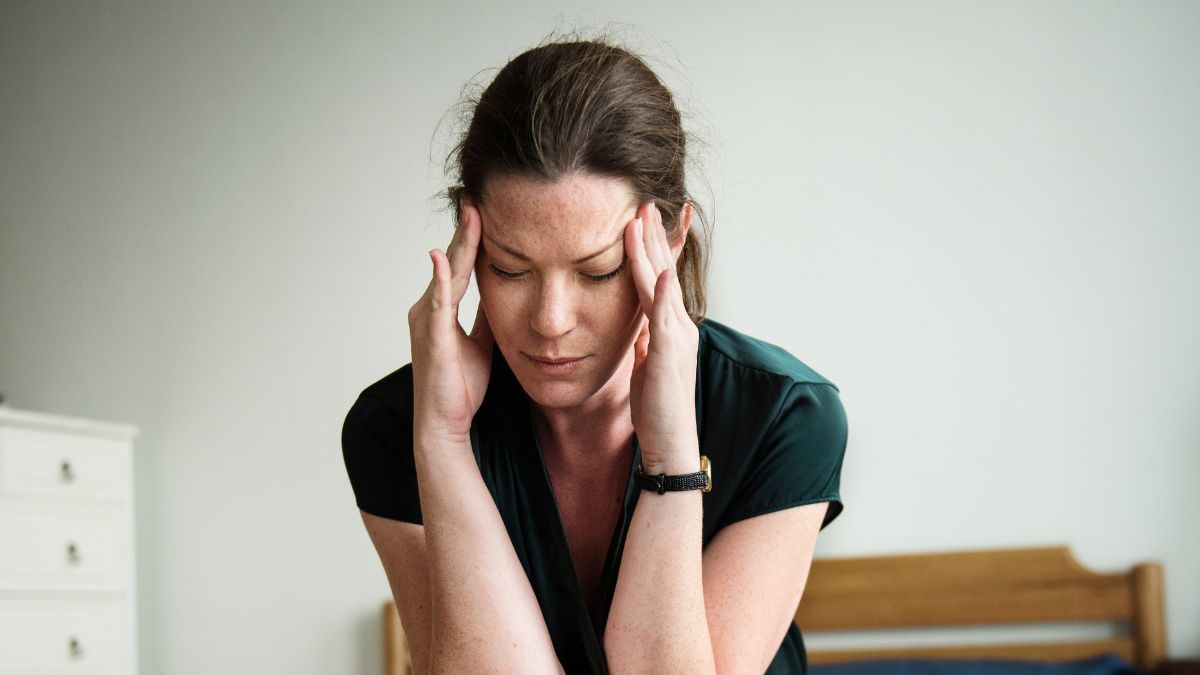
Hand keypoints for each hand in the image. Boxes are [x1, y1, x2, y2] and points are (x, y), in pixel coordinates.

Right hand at [407, 199, 493, 445]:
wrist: (445, 424)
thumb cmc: (461, 388)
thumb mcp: (483, 343)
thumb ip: (488, 316)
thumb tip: (506, 292)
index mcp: (440, 309)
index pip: (460, 264)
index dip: (472, 237)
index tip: (484, 208)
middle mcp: (428, 308)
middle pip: (451, 260)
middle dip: (465, 229)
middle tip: (476, 195)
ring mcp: (427, 320)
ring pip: (446, 272)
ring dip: (458, 242)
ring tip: (470, 212)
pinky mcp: (431, 336)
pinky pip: (438, 301)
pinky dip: (440, 276)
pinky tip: (443, 255)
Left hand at [624, 202, 700, 474]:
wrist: (671, 446)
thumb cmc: (657, 411)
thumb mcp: (647, 366)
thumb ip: (646, 342)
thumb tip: (638, 325)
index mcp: (670, 327)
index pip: (658, 278)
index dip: (649, 247)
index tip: (638, 217)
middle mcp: (678, 325)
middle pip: (663, 270)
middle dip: (652, 235)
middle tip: (643, 200)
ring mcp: (677, 337)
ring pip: (662, 284)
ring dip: (653, 250)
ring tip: (644, 217)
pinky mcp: (671, 353)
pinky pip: (665, 317)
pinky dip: (663, 291)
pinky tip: (662, 270)